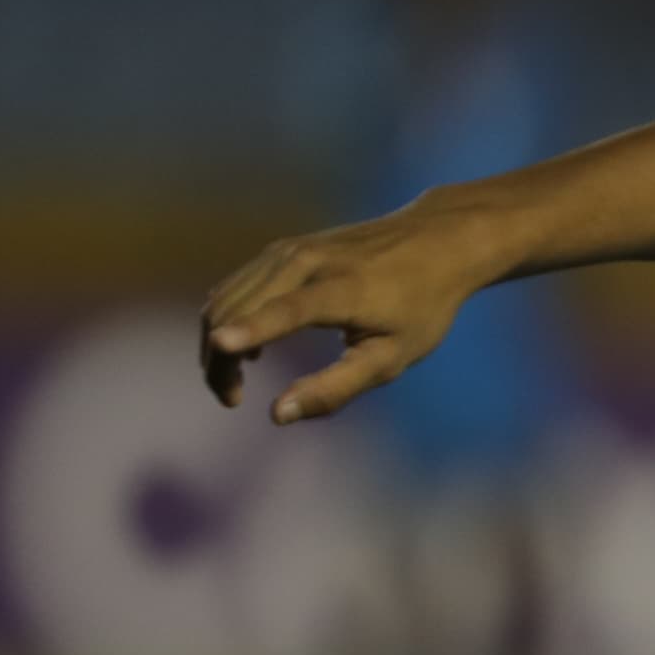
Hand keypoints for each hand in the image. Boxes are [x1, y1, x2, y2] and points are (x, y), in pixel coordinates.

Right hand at [197, 200, 505, 422]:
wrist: (437, 239)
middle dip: (219, 361)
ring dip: (217, 342)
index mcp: (344, 289)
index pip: (288, 310)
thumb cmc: (421, 306)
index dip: (251, 331)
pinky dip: (228, 319)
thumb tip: (276, 415)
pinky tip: (248, 350)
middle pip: (237, 309)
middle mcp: (308, 261)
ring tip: (236, 385)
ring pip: (226, 297)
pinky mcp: (282, 248)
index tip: (220, 347)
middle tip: (232, 400)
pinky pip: (236, 285)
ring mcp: (290, 250)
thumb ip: (334, 388)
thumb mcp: (391, 358)